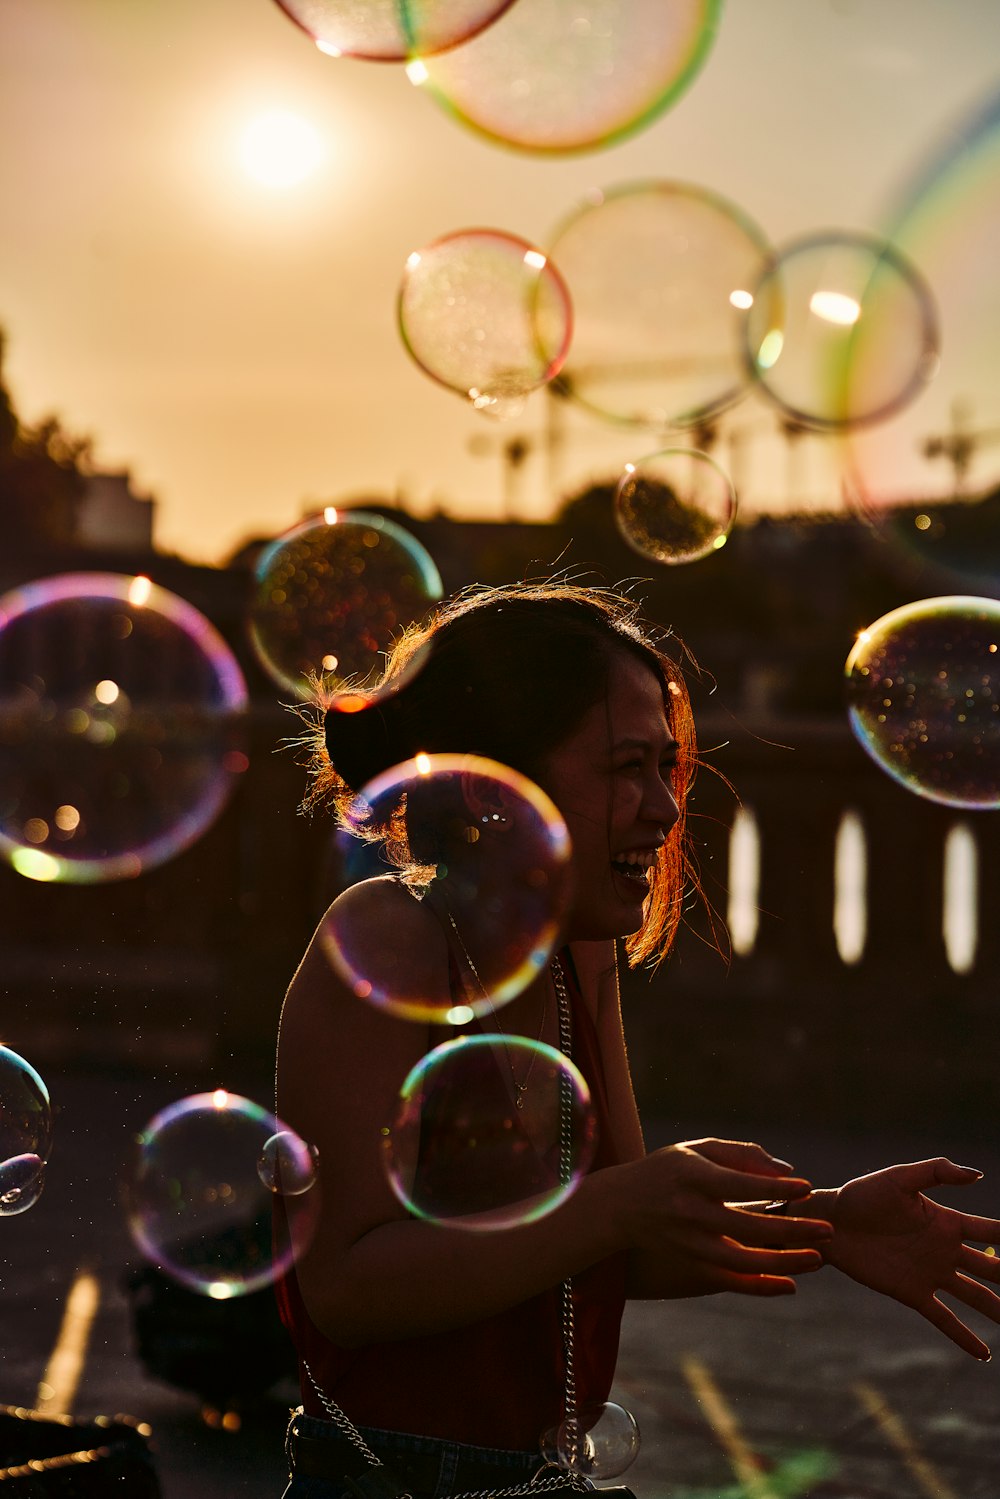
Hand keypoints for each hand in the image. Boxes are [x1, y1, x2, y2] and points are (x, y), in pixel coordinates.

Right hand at [624, 1138, 833, 1297]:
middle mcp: (689, 1212)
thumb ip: (742, 1154)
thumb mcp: (698, 1149)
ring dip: (784, 1262)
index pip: (740, 1184)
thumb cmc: (669, 1170)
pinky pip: (730, 1281)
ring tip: (819, 1258)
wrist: (621, 1206)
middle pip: (747, 1227)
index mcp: (691, 1176)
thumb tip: (787, 1171)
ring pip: (742, 1260)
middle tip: (827, 1229)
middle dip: (792, 1230)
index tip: (806, 1188)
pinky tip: (790, 1285)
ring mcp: (689, 1242)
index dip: (775, 1188)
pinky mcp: (690, 1264)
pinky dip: (760, 1286)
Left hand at [819, 1158, 999, 1359]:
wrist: (829, 1223)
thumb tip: (978, 1175)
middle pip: (991, 1268)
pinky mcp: (912, 1293)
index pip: (990, 1232)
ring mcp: (931, 1274)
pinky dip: (964, 1336)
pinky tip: (984, 1355)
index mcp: (946, 1222)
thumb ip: (937, 1172)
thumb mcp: (900, 1178)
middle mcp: (945, 1250)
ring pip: (976, 1296)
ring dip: (998, 1311)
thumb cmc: (862, 1195)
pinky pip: (944, 1318)